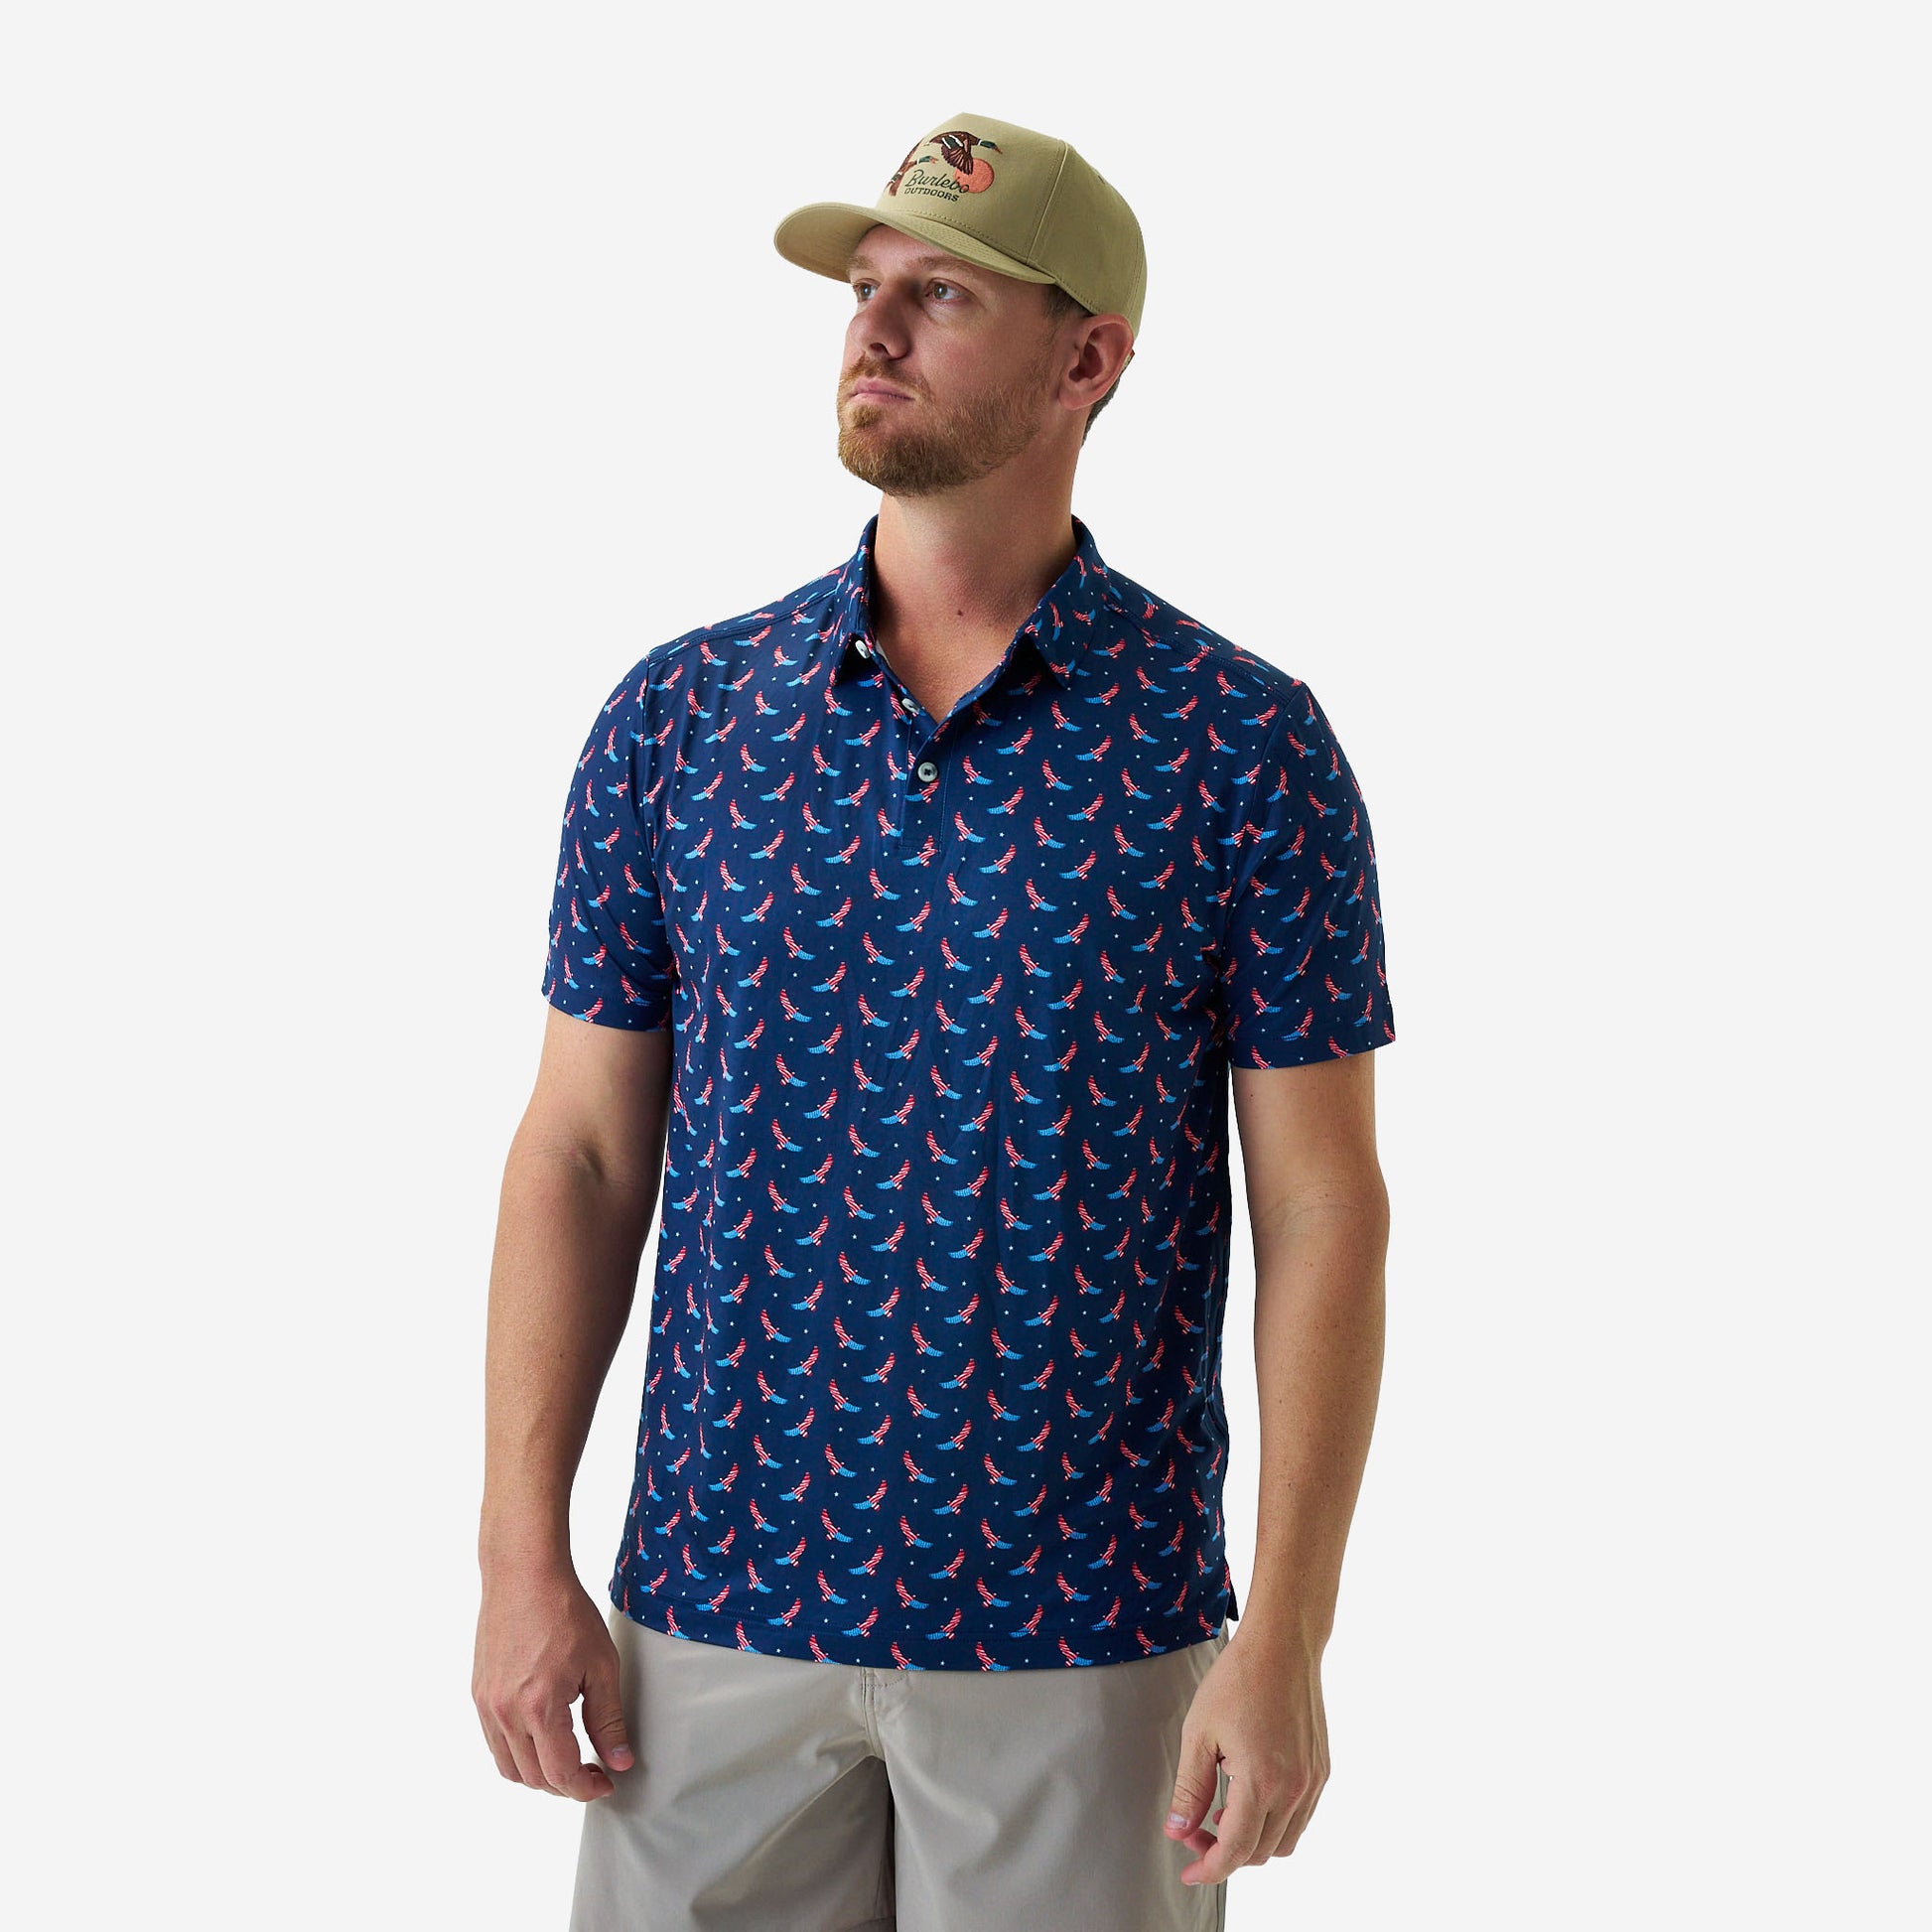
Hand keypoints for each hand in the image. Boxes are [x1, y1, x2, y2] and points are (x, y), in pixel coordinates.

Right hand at [473, 1566, 633, 1800]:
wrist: (524, 1576)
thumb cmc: (565, 1612)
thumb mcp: (601, 1665)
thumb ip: (608, 1719)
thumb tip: (619, 1761)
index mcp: (538, 1707)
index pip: (560, 1774)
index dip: (586, 1787)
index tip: (607, 1782)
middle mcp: (505, 1713)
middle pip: (533, 1778)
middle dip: (566, 1785)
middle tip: (594, 1771)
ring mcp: (487, 1705)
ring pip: (509, 1767)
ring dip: (540, 1774)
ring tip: (569, 1758)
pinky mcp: (479, 1695)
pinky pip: (495, 1742)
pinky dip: (519, 1753)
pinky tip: (543, 1735)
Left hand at [1163, 1623, 1329, 1885]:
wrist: (1282, 1646)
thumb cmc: (1238, 1680)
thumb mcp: (1199, 1732)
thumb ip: (1189, 1788)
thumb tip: (1177, 1829)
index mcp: (1260, 1782)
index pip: (1235, 1851)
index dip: (1209, 1869)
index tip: (1189, 1872)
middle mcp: (1293, 1789)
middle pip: (1258, 1852)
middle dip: (1224, 1852)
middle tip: (1195, 1829)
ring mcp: (1312, 1782)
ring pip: (1284, 1842)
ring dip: (1252, 1841)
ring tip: (1222, 1811)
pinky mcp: (1321, 1771)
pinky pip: (1300, 1818)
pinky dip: (1275, 1823)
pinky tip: (1250, 1795)